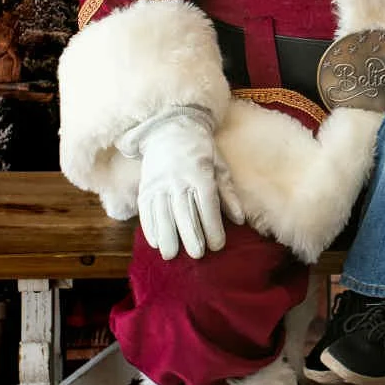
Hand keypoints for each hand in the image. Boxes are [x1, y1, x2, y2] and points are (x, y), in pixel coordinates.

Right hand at [135, 112, 243, 260]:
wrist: (169, 129)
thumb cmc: (200, 151)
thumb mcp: (219, 166)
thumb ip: (228, 193)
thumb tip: (239, 219)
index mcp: (200, 174)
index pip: (207, 205)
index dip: (212, 227)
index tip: (217, 245)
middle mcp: (178, 179)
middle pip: (184, 213)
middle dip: (191, 236)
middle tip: (197, 255)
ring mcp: (159, 183)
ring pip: (161, 214)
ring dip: (166, 236)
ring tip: (171, 254)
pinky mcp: (145, 186)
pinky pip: (145, 210)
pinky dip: (149, 227)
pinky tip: (155, 242)